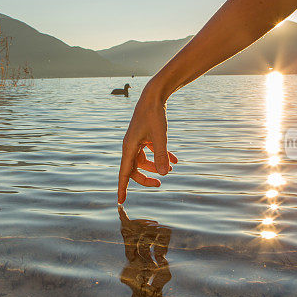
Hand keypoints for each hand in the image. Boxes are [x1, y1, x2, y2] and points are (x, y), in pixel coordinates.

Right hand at [118, 83, 178, 203]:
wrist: (154, 96)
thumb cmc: (154, 114)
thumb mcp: (160, 136)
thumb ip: (161, 155)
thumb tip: (163, 174)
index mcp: (129, 147)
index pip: (124, 172)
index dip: (122, 188)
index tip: (121, 201)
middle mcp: (130, 145)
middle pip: (134, 169)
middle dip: (146, 178)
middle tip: (159, 185)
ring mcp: (137, 141)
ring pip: (143, 160)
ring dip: (156, 166)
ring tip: (171, 168)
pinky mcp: (144, 136)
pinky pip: (150, 151)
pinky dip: (161, 156)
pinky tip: (175, 160)